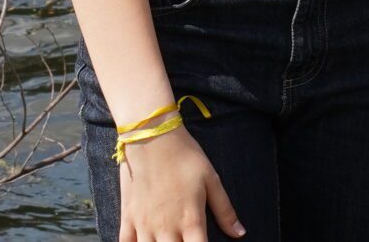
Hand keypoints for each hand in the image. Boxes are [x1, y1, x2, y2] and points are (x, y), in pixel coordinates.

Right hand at [116, 124, 243, 241]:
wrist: (152, 137)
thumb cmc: (185, 156)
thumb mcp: (211, 180)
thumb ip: (224, 211)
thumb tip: (240, 233)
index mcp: (190, 220)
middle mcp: (167, 228)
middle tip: (183, 240)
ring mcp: (144, 225)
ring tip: (167, 241)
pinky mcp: (128, 218)